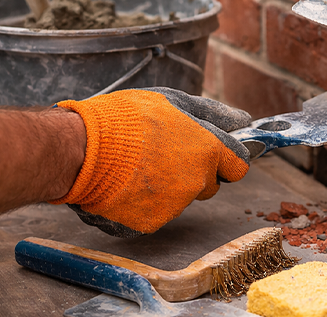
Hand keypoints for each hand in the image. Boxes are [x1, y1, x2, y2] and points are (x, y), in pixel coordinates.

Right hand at [53, 88, 251, 236]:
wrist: (82, 150)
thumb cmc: (126, 120)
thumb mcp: (173, 101)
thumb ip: (213, 113)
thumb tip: (244, 119)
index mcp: (207, 151)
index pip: (238, 165)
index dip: (225, 158)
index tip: (210, 153)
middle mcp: (197, 182)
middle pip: (209, 184)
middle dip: (195, 173)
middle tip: (163, 155)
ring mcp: (175, 206)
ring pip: (181, 199)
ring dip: (168, 187)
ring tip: (137, 166)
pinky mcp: (150, 224)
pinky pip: (156, 214)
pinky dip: (144, 203)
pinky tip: (126, 184)